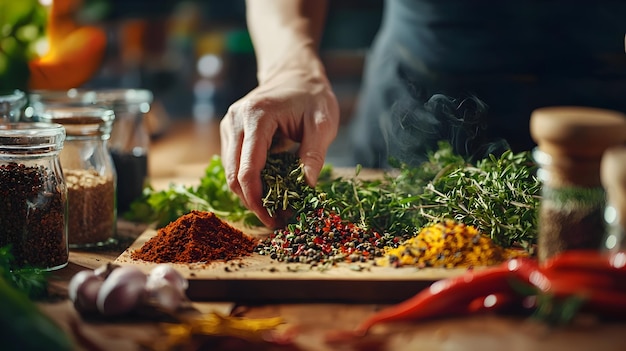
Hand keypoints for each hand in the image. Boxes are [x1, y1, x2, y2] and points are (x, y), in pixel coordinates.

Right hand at [220, 68, 339, 227]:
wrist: (294, 73)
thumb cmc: (311, 95)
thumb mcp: (323, 123)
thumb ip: (313, 155)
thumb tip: (305, 189)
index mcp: (256, 117)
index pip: (247, 169)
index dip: (258, 200)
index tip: (276, 220)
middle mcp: (235, 121)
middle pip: (233, 176)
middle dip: (253, 203)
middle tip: (277, 221)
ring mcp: (229, 126)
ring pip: (230, 173)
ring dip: (250, 195)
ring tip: (276, 209)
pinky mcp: (231, 132)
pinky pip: (234, 165)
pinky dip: (249, 182)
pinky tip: (269, 191)